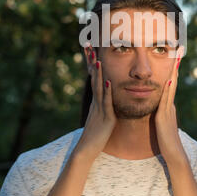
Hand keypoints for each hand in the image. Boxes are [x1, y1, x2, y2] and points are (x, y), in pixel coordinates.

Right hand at [75, 44, 116, 159]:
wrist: (87, 150)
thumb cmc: (96, 134)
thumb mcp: (100, 115)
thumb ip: (103, 104)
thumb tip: (106, 94)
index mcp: (97, 100)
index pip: (94, 77)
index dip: (91, 62)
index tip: (90, 48)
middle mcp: (97, 101)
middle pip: (93, 77)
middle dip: (91, 61)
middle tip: (88, 45)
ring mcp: (100, 108)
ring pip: (98, 87)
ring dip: (98, 73)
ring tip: (97, 58)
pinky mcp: (106, 118)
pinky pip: (106, 103)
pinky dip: (107, 91)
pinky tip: (109, 81)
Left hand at [155, 46, 186, 164]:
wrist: (173, 155)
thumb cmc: (166, 141)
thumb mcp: (162, 124)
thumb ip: (160, 114)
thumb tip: (158, 106)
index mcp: (167, 105)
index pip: (169, 83)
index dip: (171, 69)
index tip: (172, 56)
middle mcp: (170, 105)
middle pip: (173, 81)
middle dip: (175, 66)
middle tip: (178, 50)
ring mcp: (169, 110)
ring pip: (171, 87)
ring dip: (173, 73)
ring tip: (175, 59)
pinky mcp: (165, 117)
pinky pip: (166, 100)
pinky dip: (168, 89)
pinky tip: (169, 80)